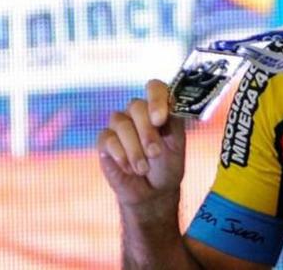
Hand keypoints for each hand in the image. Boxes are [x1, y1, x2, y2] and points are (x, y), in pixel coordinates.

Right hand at [97, 79, 185, 208]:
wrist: (152, 193)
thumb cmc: (168, 166)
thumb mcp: (177, 145)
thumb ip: (173, 123)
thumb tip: (166, 109)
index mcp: (159, 108)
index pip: (155, 88)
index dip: (156, 99)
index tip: (160, 119)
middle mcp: (138, 112)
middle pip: (136, 105)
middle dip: (146, 131)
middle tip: (155, 153)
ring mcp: (120, 125)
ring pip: (120, 122)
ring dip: (134, 149)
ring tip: (143, 168)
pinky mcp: (105, 141)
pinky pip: (107, 138)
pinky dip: (121, 155)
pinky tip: (129, 168)